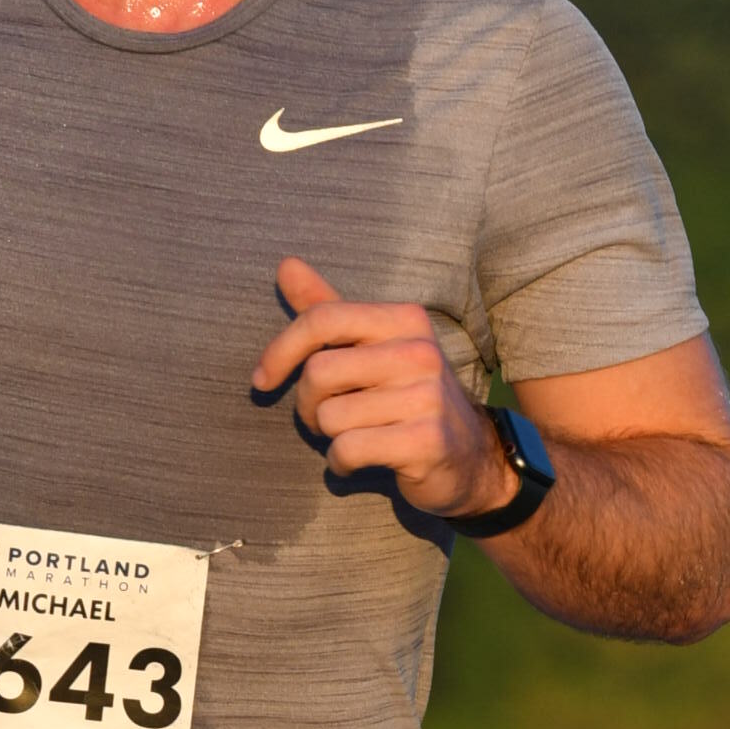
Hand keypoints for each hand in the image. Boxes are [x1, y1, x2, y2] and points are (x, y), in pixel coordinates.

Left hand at [252, 257, 515, 521]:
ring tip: (352, 437)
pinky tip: (358, 462)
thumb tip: (285, 264)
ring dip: (327, 437)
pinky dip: (340, 464)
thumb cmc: (405, 398)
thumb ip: (328, 308)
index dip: (280, 350)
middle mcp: (419, 351)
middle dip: (306, 404)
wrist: (468, 456)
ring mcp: (427, 397)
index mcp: (404, 319)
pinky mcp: (426, 441)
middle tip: (323, 418)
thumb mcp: (371, 347)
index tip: (262, 379)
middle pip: (319, 372)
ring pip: (331, 417)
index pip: (323, 319)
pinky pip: (349, 449)